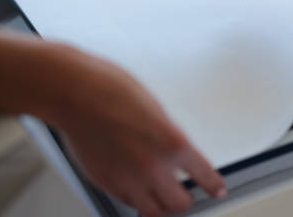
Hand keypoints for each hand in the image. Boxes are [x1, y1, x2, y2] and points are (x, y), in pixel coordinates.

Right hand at [45, 46, 224, 216]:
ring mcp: (127, 179)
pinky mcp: (105, 182)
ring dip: (161, 207)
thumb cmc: (112, 89)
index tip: (217, 189)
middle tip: (186, 194)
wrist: (75, 92)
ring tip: (163, 200)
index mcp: (172, 142)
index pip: (204, 175)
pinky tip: (138, 192)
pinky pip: (128, 203)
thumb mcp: (156, 108)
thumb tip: (173, 152)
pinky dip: (136, 200)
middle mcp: (153, 166)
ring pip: (153, 212)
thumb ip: (167, 136)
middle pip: (180, 204)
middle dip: (185, 200)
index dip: (213, 185)